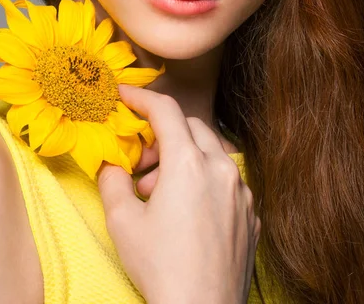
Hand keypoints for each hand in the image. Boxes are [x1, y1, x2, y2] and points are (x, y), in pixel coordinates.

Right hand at [97, 84, 260, 303]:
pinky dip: (205, 181)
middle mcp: (221, 169)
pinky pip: (227, 180)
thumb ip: (112, 181)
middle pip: (191, 127)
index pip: (166, 110)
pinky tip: (188, 211)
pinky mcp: (251, 213)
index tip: (124, 95)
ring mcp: (241, 191)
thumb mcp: (123, 222)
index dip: (141, 97)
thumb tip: (112, 165)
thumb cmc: (162, 268)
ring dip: (184, 159)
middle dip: (162, 135)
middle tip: (140, 163)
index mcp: (189, 163)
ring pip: (212, 152)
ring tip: (160, 194)